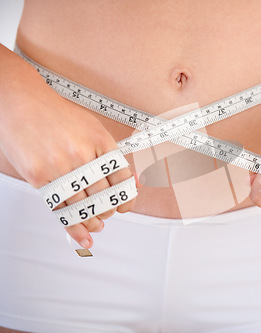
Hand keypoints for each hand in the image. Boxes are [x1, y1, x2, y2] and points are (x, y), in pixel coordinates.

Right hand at [0, 51, 136, 248]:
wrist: (20, 102)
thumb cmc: (55, 115)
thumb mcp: (92, 128)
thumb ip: (109, 155)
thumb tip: (130, 180)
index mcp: (100, 141)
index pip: (122, 178)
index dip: (127, 197)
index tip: (126, 205)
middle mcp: (83, 154)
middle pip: (105, 196)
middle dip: (108, 210)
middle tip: (107, 213)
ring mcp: (60, 167)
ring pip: (84, 206)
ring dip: (93, 221)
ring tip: (96, 224)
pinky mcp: (39, 176)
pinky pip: (60, 208)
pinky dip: (73, 226)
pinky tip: (82, 236)